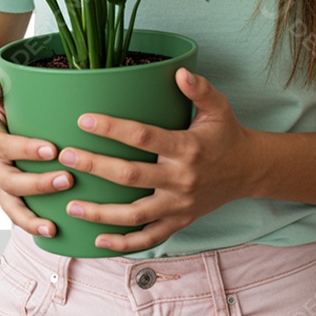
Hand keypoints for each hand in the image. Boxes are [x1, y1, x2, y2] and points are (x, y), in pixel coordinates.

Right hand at [0, 75, 75, 239]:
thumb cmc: (1, 107)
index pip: (5, 146)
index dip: (26, 149)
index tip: (53, 150)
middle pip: (10, 181)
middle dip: (38, 184)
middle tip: (68, 179)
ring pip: (11, 207)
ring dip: (31, 218)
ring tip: (54, 225)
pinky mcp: (8, 198)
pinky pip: (17, 216)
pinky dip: (32, 226)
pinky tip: (53, 232)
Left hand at [56, 68, 258, 252]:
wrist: (249, 170)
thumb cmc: (226, 134)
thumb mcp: (218, 107)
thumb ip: (200, 89)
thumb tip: (179, 72)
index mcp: (187, 148)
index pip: (144, 137)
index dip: (112, 128)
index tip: (85, 120)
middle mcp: (181, 179)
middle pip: (131, 176)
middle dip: (96, 166)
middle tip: (66, 157)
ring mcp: (179, 205)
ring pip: (134, 215)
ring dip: (100, 213)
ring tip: (71, 205)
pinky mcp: (179, 221)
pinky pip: (149, 238)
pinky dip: (123, 243)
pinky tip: (98, 240)